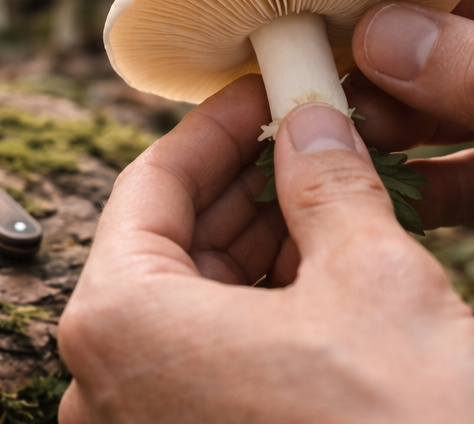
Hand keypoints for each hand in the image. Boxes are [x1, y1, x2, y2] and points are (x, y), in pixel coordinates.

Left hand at [55, 77, 473, 423]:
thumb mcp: (373, 281)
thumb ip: (327, 184)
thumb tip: (312, 123)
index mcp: (116, 321)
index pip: (149, 183)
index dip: (216, 127)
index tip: (264, 91)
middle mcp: (100, 383)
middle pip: (166, 247)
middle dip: (245, 190)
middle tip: (313, 142)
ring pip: (190, 308)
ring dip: (259, 251)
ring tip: (333, 206)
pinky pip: (205, 366)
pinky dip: (258, 317)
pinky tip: (324, 284)